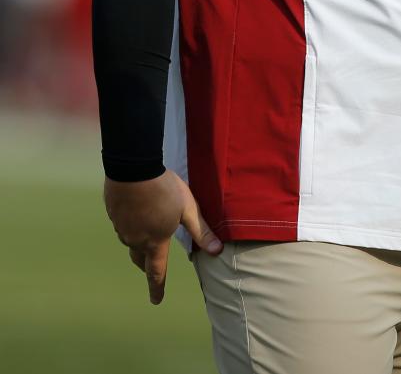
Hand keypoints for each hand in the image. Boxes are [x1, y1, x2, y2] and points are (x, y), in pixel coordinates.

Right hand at [103, 169, 221, 304]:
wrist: (133, 170)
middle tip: (152, 268)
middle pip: (140, 258)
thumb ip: (201, 231)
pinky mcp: (113, 215)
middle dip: (147, 265)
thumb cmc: (164, 189)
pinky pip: (124, 226)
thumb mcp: (188, 208)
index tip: (156, 301)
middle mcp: (135, 240)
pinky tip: (136, 212)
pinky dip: (132, 224)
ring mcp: (121, 228)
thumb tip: (217, 251)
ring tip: (149, 230)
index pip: (156, 272)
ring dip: (140, 241)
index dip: (157, 287)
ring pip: (131, 241)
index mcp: (155, 241)